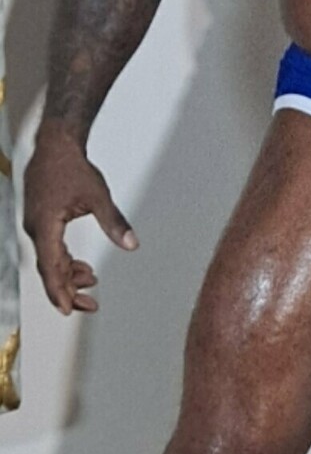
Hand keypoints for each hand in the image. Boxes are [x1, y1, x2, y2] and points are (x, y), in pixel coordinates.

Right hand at [23, 125, 138, 314]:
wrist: (56, 143)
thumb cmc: (72, 166)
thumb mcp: (97, 196)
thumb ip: (114, 222)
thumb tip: (131, 244)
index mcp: (45, 225)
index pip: (50, 267)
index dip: (58, 291)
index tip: (67, 309)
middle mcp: (35, 228)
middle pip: (49, 269)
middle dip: (68, 290)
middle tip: (90, 305)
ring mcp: (36, 224)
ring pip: (50, 259)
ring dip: (69, 274)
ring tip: (92, 282)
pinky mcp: (40, 219)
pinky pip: (50, 248)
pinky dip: (64, 260)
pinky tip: (81, 266)